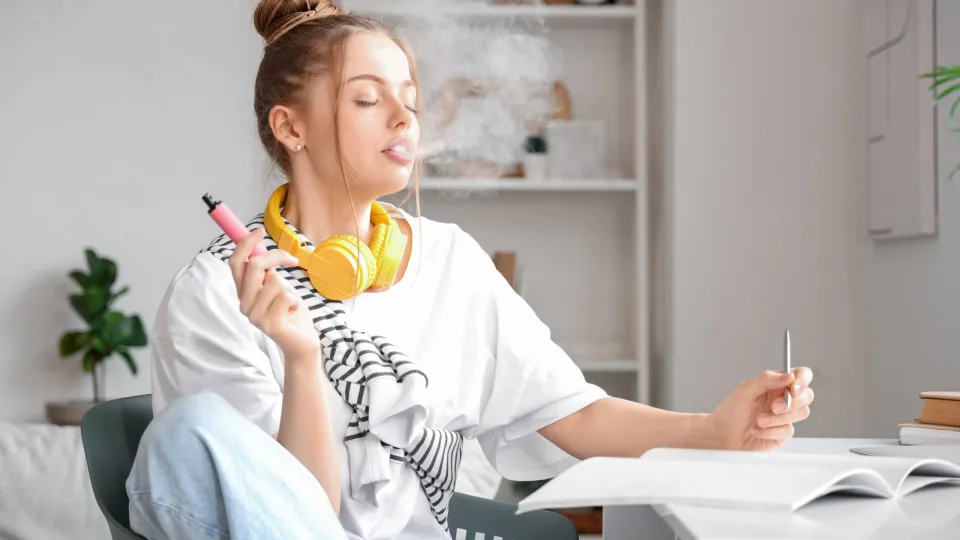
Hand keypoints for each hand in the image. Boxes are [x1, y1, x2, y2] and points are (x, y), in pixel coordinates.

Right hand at [228, 226, 319, 360]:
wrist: (301, 342)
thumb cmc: (290, 311)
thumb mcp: (277, 286)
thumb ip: (266, 272)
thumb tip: (262, 249)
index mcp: (243, 292)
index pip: (236, 263)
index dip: (245, 244)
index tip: (259, 230)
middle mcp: (244, 303)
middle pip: (254, 266)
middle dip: (276, 256)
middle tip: (292, 260)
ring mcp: (255, 315)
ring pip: (274, 281)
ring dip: (289, 287)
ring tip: (290, 301)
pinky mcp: (269, 324)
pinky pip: (286, 296)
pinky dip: (295, 299)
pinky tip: (292, 310)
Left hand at [707, 367, 813, 450]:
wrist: (722, 437)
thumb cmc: (730, 412)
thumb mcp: (744, 391)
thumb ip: (765, 380)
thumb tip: (788, 376)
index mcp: (775, 384)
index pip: (800, 375)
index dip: (802, 380)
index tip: (792, 389)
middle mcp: (782, 398)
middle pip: (807, 395)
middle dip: (791, 403)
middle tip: (772, 407)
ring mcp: (784, 416)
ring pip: (801, 413)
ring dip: (777, 418)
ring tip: (758, 420)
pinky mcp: (783, 433)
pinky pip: (788, 430)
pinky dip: (770, 431)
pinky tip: (756, 430)